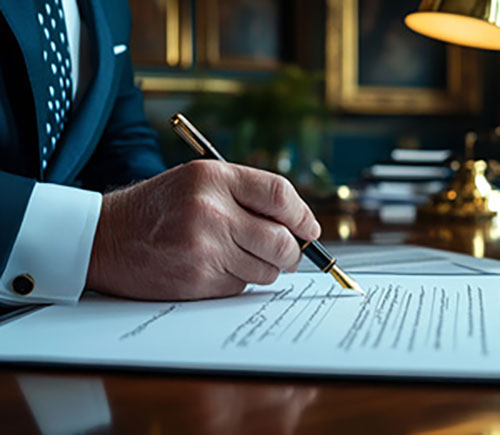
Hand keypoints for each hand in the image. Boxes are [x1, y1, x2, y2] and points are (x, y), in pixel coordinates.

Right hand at [86, 160, 320, 300]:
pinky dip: (237, 279)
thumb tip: (298, 226)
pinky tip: (212, 267)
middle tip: (286, 253)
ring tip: (235, 255)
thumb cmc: (158, 208)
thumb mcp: (198, 182)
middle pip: (282, 240)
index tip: (309, 229)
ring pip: (266, 269)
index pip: (279, 194)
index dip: (302, 215)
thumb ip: (247, 196)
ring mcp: (205, 248)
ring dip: (262, 267)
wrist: (107, 238)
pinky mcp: (199, 280)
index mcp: (213, 177)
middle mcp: (211, 210)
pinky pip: (241, 285)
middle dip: (292, 252)